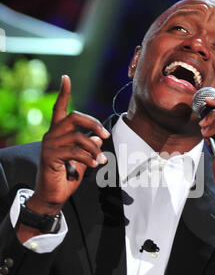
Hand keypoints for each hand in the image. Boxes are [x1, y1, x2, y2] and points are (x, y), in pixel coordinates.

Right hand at [26, 75, 109, 216]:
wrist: (53, 196)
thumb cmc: (66, 178)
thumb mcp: (82, 160)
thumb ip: (88, 148)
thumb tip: (98, 138)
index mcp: (57, 133)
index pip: (59, 109)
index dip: (63, 93)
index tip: (66, 78)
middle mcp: (51, 135)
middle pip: (73, 117)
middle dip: (93, 123)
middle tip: (105, 134)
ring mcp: (49, 145)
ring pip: (78, 137)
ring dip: (93, 148)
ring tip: (100, 160)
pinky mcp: (50, 157)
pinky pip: (74, 152)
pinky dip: (88, 158)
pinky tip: (94, 165)